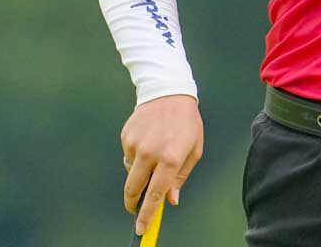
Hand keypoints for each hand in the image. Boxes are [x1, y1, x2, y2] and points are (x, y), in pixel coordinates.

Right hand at [121, 94, 203, 235]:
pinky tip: (148, 140)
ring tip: (155, 153)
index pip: (155, 194)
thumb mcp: (194, 150)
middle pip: (134, 189)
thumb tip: (170, 200)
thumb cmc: (187, 123)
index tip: (141, 229)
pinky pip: (128, 156)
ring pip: (131, 172)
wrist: (168, 92)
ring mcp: (136, 144)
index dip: (147, 215)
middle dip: (133, 202)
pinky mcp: (126, 137)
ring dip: (139, 172)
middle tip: (135, 208)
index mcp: (171, 158)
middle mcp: (151, 153)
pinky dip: (137, 156)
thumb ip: (181, 177)